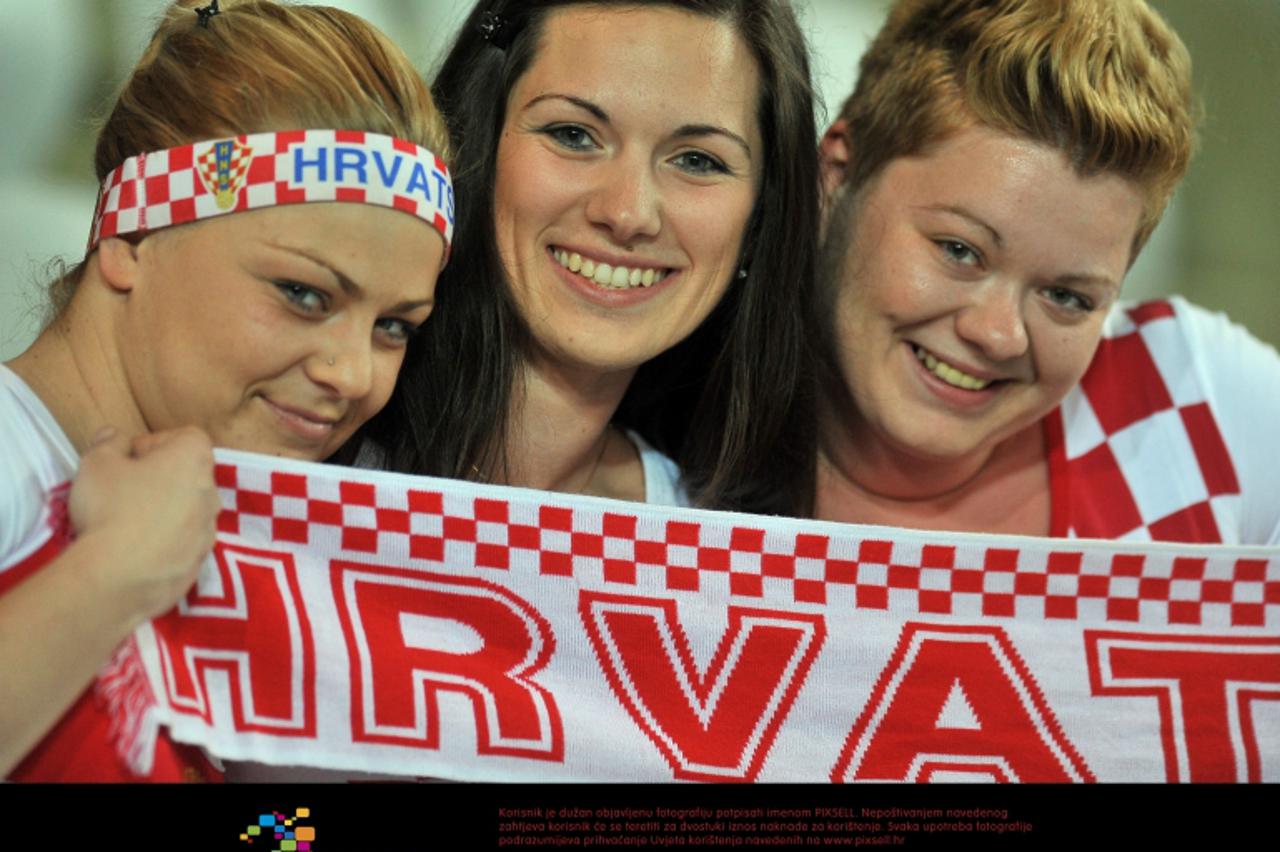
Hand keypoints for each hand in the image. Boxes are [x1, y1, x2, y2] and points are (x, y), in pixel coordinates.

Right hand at [68, 426, 219, 622]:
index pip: (188, 437)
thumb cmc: (109, 508)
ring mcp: (208, 533)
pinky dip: (164, 543)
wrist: (116, 577)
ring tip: (127, 523)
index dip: (158, 441)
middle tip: (125, 489)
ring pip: (188, 512)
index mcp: (193, 462)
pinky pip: (182, 545)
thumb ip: (109, 443)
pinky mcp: (197, 564)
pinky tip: (134, 551)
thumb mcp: (97, 462)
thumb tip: (115, 437)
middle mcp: (211, 495)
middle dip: (161, 477)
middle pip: (190, 475)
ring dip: (165, 512)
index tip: (131, 458)